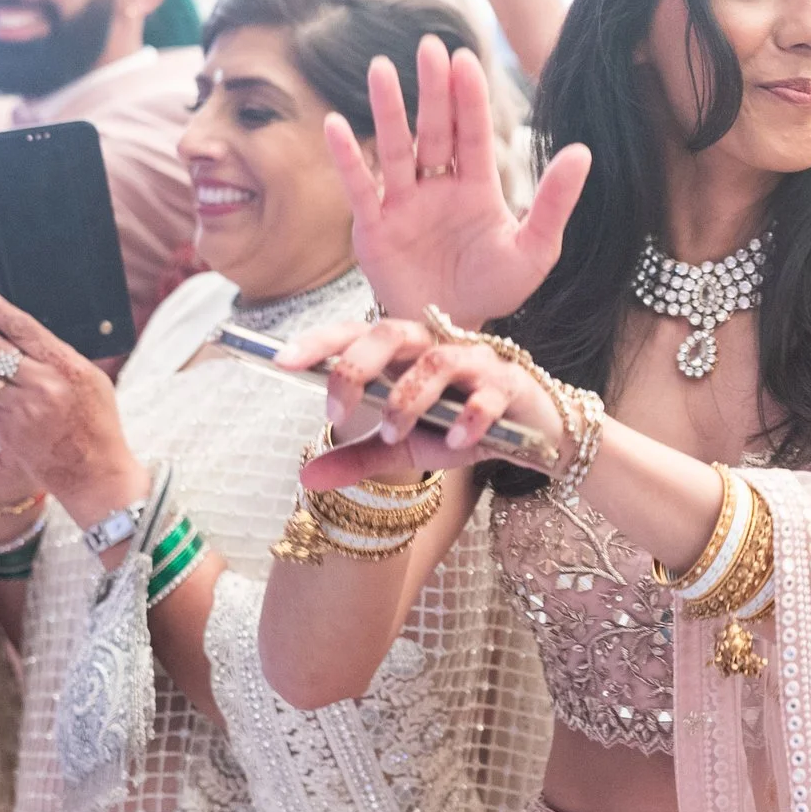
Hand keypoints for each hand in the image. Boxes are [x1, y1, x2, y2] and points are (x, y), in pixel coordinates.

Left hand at [0, 278, 143, 525]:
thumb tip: (23, 335)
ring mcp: (23, 405)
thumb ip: (58, 358)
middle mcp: (44, 381)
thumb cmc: (96, 424)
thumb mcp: (90, 381)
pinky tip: (13, 409)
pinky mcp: (5, 426)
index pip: (20, 325)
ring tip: (8, 381)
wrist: (95, 473)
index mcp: (68, 364)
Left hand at [272, 316, 564, 488]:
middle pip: (392, 332)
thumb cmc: (460, 430)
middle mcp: (437, 346)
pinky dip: (468, 419)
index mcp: (405, 354)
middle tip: (337, 413)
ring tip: (396, 434)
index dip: (320, 342)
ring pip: (438, 361)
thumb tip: (305, 479)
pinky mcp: (510, 384)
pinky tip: (456, 443)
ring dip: (409, 400)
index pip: (357, 334)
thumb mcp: (403, 448)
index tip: (282, 362)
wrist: (528, 439)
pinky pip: (488, 394)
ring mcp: (476, 362)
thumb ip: (358, 458)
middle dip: (358, 368)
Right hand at [327, 34, 589, 327]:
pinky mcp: (373, 229)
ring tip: (380, 68)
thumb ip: (554, 202)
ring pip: (395, 149)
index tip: (464, 58)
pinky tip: (334, 125)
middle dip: (432, 90)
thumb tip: (582, 150)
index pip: (472, 133)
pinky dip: (346, 159)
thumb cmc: (494, 291)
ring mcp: (403, 205)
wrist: (452, 335)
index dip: (468, 98)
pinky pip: (360, 188)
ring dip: (388, 109)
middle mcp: (438, 188)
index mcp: (477, 188)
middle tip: (430, 45)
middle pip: (434, 130)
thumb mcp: (535, 250)